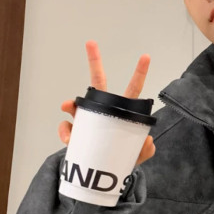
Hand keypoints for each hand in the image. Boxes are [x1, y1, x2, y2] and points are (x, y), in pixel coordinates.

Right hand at [58, 41, 155, 165]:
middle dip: (94, 61)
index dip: (139, 73)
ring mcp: (87, 118)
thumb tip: (148, 139)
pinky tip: (69, 141)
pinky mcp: (75, 131)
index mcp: (122, 110)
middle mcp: (103, 109)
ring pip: (76, 104)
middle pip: (98, 81)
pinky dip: (66, 134)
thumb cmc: (122, 156)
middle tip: (91, 43)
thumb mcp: (138, 154)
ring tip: (69, 112)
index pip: (132, 89)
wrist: (104, 171)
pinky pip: (66, 128)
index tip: (146, 57)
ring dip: (71, 106)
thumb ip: (146, 149)